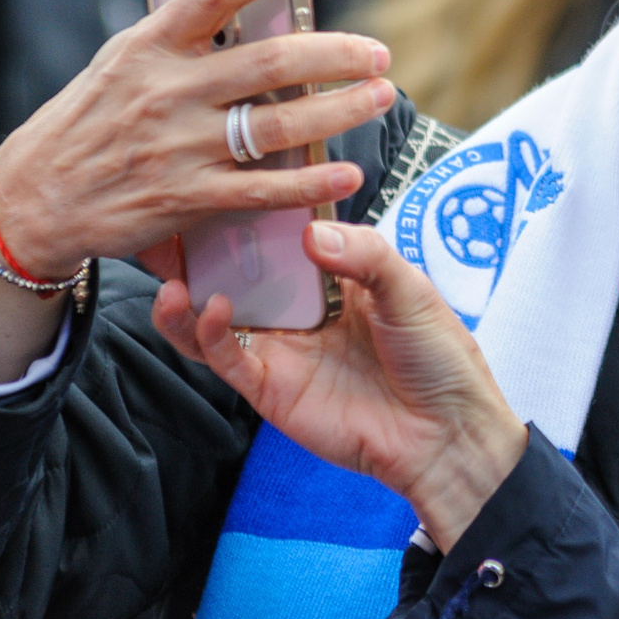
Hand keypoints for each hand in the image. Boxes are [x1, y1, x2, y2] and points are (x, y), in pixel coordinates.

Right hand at [0, 0, 396, 275]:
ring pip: (280, 123)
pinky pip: (263, 189)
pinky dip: (311, 183)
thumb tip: (239, 10)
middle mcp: (168, 91)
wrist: (34, 200)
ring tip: (380, 95)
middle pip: (272, 61)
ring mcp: (179, 147)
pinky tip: (345, 172)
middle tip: (377, 52)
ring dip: (341, 109)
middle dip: (337, 54)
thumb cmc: (84, 124)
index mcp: (150, 46)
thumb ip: (176, 40)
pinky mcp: (186, 198)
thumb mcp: (119, 64)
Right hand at [155, 220, 526, 549]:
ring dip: (188, 299)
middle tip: (172, 226)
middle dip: (200, 253)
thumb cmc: (439, 357)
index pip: (280, 236)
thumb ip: (365, 255)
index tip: (220, 184)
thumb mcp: (411, 291)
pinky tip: (211, 311)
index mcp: (333, 276)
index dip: (250, 215)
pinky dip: (210, 336)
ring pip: (216, 319)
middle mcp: (299, 309)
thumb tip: (310, 232)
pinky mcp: (272, 388)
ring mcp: (282, 348)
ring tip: (172, 275)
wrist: (447, 433)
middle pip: (236, 275)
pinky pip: (229, 358)